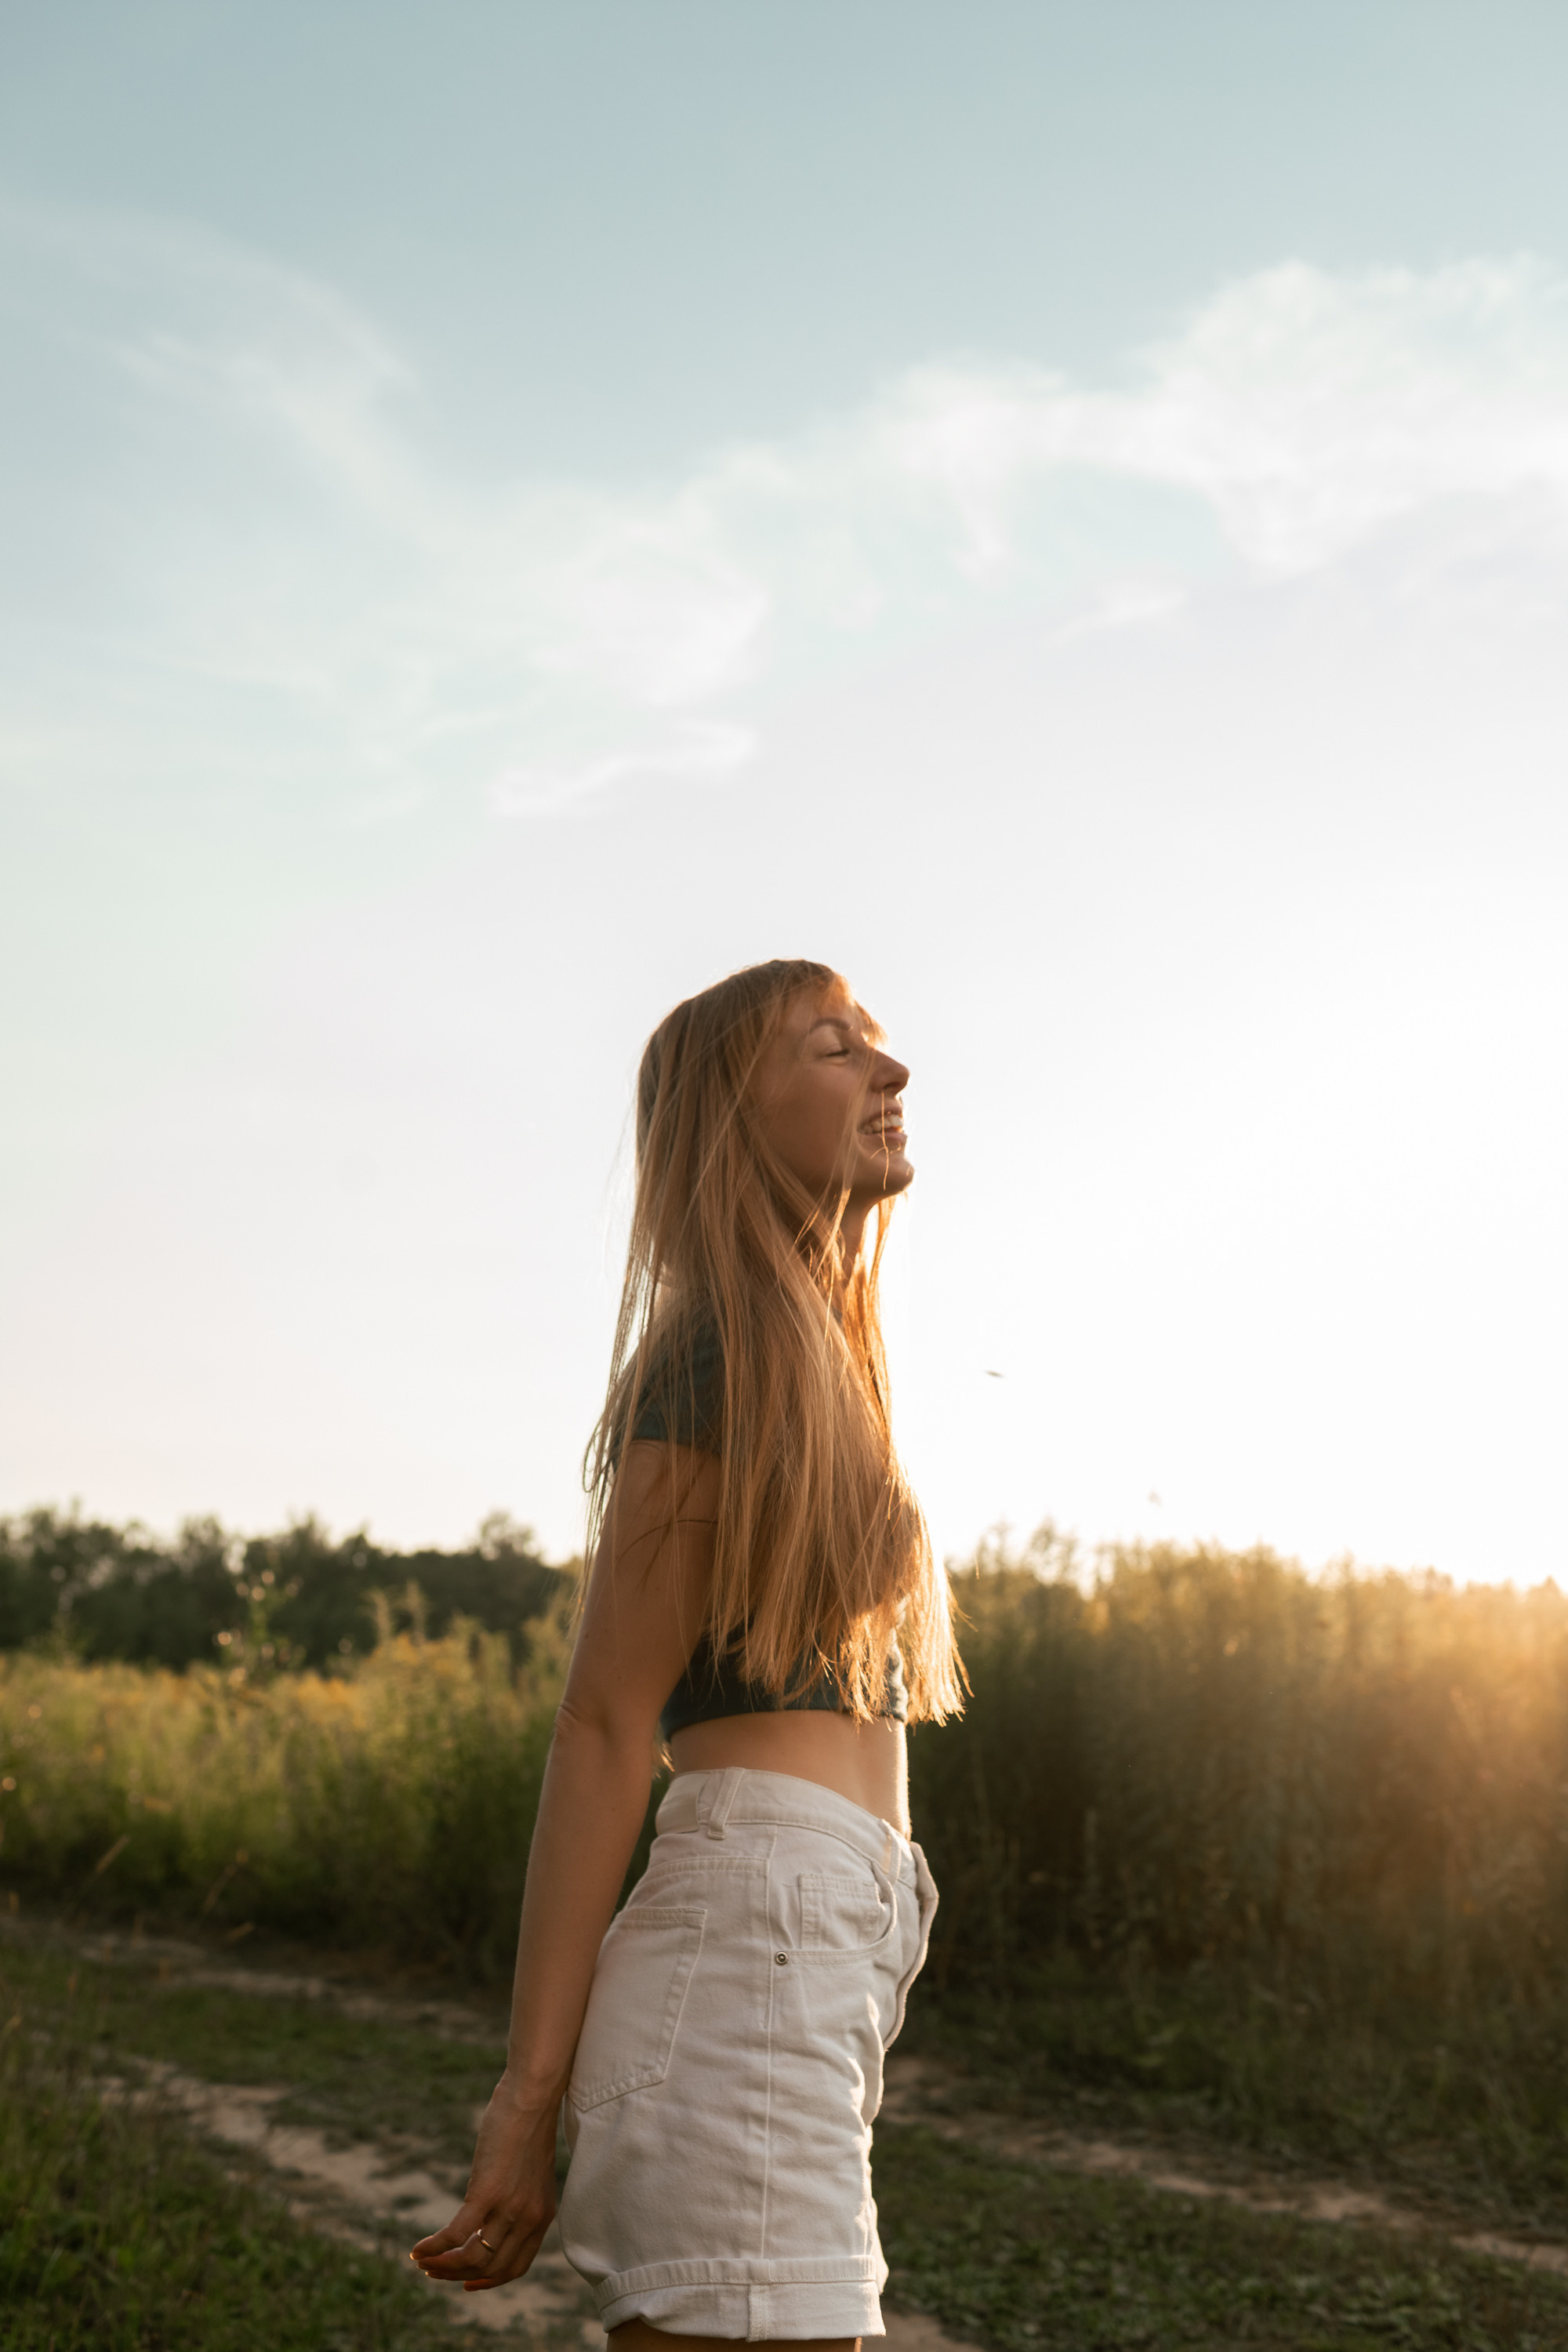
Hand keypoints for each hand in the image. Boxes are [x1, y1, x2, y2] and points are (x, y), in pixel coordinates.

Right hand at [411, 2081, 561, 2291]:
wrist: (532, 2095)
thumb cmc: (529, 2125)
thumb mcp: (531, 2172)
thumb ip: (519, 2198)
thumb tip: (495, 2212)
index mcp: (541, 2216)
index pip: (515, 2267)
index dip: (489, 2280)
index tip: (467, 2283)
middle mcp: (528, 2219)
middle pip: (491, 2268)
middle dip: (458, 2275)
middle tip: (434, 2271)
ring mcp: (509, 2208)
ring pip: (472, 2259)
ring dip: (444, 2266)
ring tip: (423, 2263)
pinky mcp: (487, 2193)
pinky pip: (456, 2235)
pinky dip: (434, 2247)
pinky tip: (418, 2249)